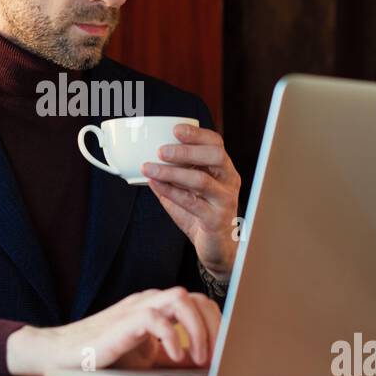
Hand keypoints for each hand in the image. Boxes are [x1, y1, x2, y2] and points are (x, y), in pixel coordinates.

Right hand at [6, 287, 222, 375]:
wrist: (59, 357)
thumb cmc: (102, 360)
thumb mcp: (146, 360)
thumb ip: (172, 355)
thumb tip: (208, 368)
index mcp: (157, 308)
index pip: (200, 304)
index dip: (217, 327)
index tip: (222, 356)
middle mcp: (149, 303)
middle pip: (198, 298)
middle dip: (215, 329)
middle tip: (215, 360)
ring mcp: (136, 310)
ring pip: (182, 298)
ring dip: (198, 330)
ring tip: (198, 359)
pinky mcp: (123, 322)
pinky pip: (156, 317)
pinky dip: (172, 337)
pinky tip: (174, 358)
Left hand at [141, 123, 240, 279]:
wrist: (216, 247)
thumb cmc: (202, 214)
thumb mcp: (188, 189)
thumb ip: (173, 174)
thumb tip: (146, 158)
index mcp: (224, 169)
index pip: (216, 144)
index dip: (197, 134)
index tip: (175, 129)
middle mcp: (229, 181)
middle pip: (215, 156)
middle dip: (187, 150)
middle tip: (161, 150)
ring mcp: (225, 200)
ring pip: (201, 180)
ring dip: (172, 172)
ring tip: (150, 167)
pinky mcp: (216, 219)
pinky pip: (191, 202)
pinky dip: (170, 191)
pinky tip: (155, 184)